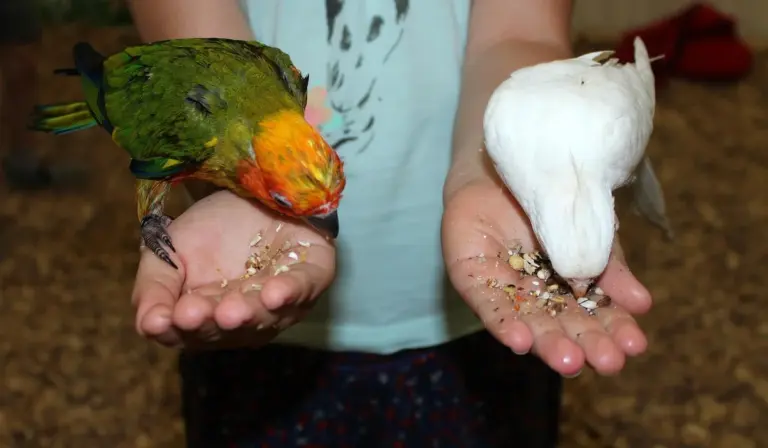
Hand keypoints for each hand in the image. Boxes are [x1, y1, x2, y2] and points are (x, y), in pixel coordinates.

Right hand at [131, 191, 334, 348]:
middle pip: (229, 329)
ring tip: (232, 309)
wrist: (254, 187)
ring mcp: (284, 302)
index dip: (179, 328)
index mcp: (209, 318)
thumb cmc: (213, 227)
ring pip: (267, 316)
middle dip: (212, 322)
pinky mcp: (314, 277)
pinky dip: (291, 292)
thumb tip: (147, 325)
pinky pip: (305, 288)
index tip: (165, 319)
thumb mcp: (169, 251)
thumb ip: (154, 288)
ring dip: (249, 313)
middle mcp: (247, 318)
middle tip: (195, 314)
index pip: (190, 333)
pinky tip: (274, 292)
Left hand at [442, 178, 651, 375]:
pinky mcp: (470, 277)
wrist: (506, 166)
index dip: (613, 330)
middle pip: (559, 325)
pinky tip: (520, 340)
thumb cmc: (552, 202)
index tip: (635, 346)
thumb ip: (610, 267)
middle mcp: (533, 297)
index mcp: (565, 290)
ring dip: (547, 342)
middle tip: (608, 362)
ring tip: (569, 361)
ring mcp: (502, 288)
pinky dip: (502, 322)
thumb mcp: (590, 232)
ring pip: (525, 321)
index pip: (592, 315)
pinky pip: (486, 303)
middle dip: (584, 344)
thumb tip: (642, 303)